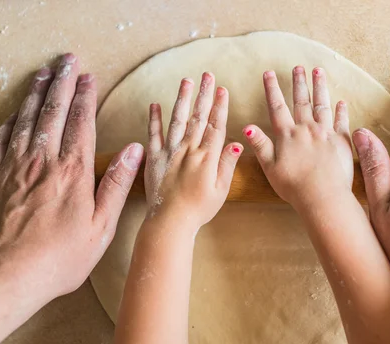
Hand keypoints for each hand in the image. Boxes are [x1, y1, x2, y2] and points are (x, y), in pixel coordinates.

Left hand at [0, 54, 143, 298]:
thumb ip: (116, 184)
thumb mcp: (101, 226)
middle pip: (52, 111)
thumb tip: (134, 151)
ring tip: (43, 74)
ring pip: (25, 118)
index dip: (85, 97)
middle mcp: (42, 161)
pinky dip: (11, 120)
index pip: (81, 122)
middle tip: (66, 61)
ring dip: (36, 93)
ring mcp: (13, 166)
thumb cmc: (59, 257)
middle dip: (61, 82)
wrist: (7, 275)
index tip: (88, 78)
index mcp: (73, 171)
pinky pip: (1, 138)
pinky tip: (16, 112)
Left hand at [144, 73, 242, 227]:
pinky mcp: (154, 159)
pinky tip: (155, 104)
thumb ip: (227, 164)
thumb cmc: (199, 209)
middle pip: (198, 117)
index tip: (222, 89)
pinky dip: (154, 119)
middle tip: (208, 75)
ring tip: (186, 81)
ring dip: (182, 99)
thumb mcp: (220, 190)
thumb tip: (237, 142)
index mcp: (206, 157)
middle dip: (204, 95)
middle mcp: (188, 150)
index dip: (220, 106)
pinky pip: (153, 135)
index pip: (216, 125)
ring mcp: (170, 152)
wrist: (170, 221)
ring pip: (177, 120)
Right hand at [242, 67, 353, 210]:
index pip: (277, 107)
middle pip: (301, 101)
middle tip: (298, 67)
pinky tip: (341, 102)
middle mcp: (306, 129)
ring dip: (320, 87)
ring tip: (319, 72)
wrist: (323, 196)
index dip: (272, 89)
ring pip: (322, 105)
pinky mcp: (342, 142)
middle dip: (298, 82)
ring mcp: (326, 133)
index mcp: (287, 135)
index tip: (268, 73)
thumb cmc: (294, 186)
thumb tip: (247, 126)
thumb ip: (260, 145)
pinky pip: (342, 121)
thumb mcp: (270, 167)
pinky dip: (341, 111)